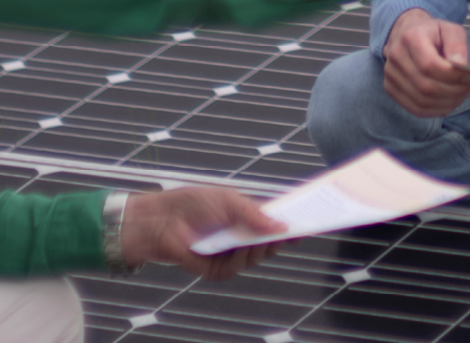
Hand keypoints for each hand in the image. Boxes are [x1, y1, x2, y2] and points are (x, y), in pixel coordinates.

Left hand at [120, 186, 287, 280]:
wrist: (161, 219)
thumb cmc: (192, 204)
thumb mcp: (228, 200)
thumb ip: (254, 213)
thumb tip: (281, 226)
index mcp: (245, 219)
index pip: (272, 225)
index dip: (289, 225)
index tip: (308, 222)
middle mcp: (240, 238)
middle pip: (269, 243)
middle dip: (281, 239)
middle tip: (293, 232)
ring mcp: (229, 255)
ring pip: (256, 257)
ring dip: (262, 248)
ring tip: (266, 239)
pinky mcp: (217, 269)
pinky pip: (237, 267)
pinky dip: (241, 258)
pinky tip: (241, 248)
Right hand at [383, 9, 469, 116]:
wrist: (407, 34)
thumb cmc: (433, 33)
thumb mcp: (450, 29)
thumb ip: (457, 45)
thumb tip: (461, 65)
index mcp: (411, 38)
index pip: (430, 66)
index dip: (453, 77)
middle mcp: (396, 57)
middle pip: (426, 87)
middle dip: (454, 92)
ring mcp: (390, 75)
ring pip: (421, 101)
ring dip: (448, 103)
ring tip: (463, 95)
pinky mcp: (391, 88)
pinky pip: (415, 109)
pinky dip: (436, 111)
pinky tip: (449, 103)